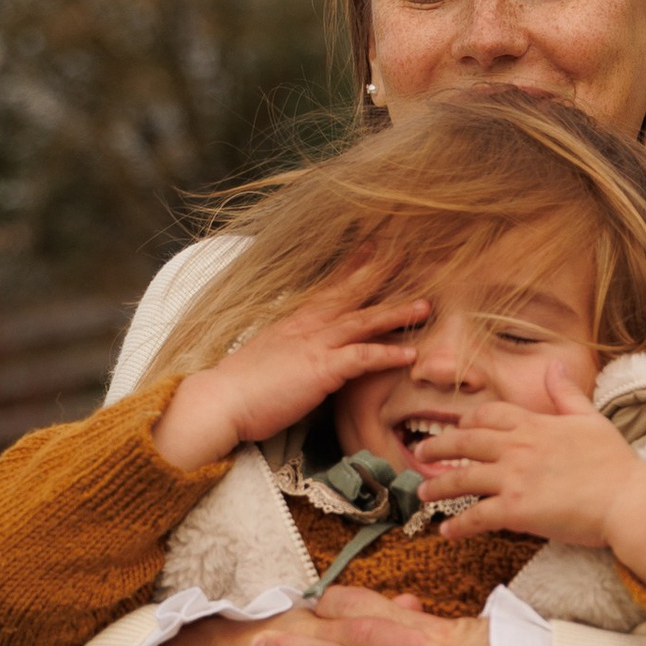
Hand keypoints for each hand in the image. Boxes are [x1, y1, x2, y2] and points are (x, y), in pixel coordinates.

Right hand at [153, 275, 428, 472]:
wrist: (220, 400)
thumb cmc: (241, 385)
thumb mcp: (269, 354)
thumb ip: (291, 346)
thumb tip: (303, 348)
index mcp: (295, 320)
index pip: (330, 285)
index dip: (354, 265)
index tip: (374, 245)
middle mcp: (308, 325)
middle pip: (352, 291)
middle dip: (382, 271)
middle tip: (409, 253)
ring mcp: (315, 345)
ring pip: (363, 321)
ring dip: (396, 311)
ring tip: (425, 304)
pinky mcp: (320, 370)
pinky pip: (361, 358)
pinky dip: (386, 354)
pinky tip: (410, 354)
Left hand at [416, 367, 645, 582]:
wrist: (628, 499)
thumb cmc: (615, 462)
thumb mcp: (590, 418)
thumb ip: (565, 393)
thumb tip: (554, 365)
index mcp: (535, 424)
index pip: (488, 415)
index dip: (467, 422)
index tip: (456, 428)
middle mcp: (518, 447)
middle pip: (464, 442)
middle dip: (437, 447)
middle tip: (421, 454)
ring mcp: (514, 478)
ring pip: (462, 479)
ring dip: (438, 487)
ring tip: (423, 494)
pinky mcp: (516, 510)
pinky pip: (477, 517)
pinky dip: (458, 525)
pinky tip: (447, 531)